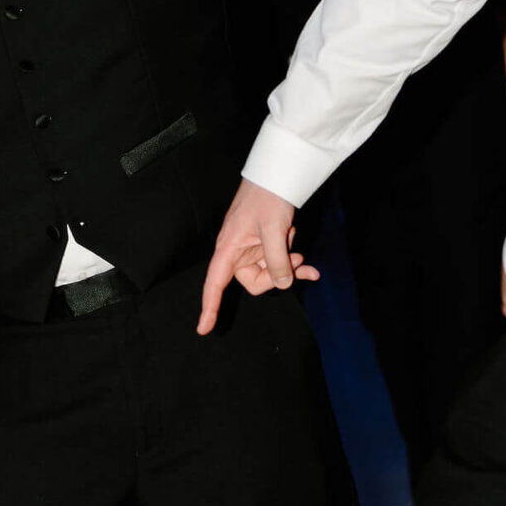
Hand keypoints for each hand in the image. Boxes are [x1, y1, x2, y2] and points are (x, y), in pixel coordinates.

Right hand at [197, 178, 319, 331]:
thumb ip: (277, 260)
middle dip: (277, 275)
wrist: (277, 176)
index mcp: (228, 249)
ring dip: (287, 264)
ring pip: (269, 271)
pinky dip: (290, 260)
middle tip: (296, 259)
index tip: (204, 329)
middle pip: (253, 280)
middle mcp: (236, 251)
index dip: (209, 307)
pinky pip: (276, 261)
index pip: (215, 283)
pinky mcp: (263, 243)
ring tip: (299, 249)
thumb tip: (283, 284)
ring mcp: (251, 248)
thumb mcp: (274, 230)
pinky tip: (301, 253)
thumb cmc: (268, 198)